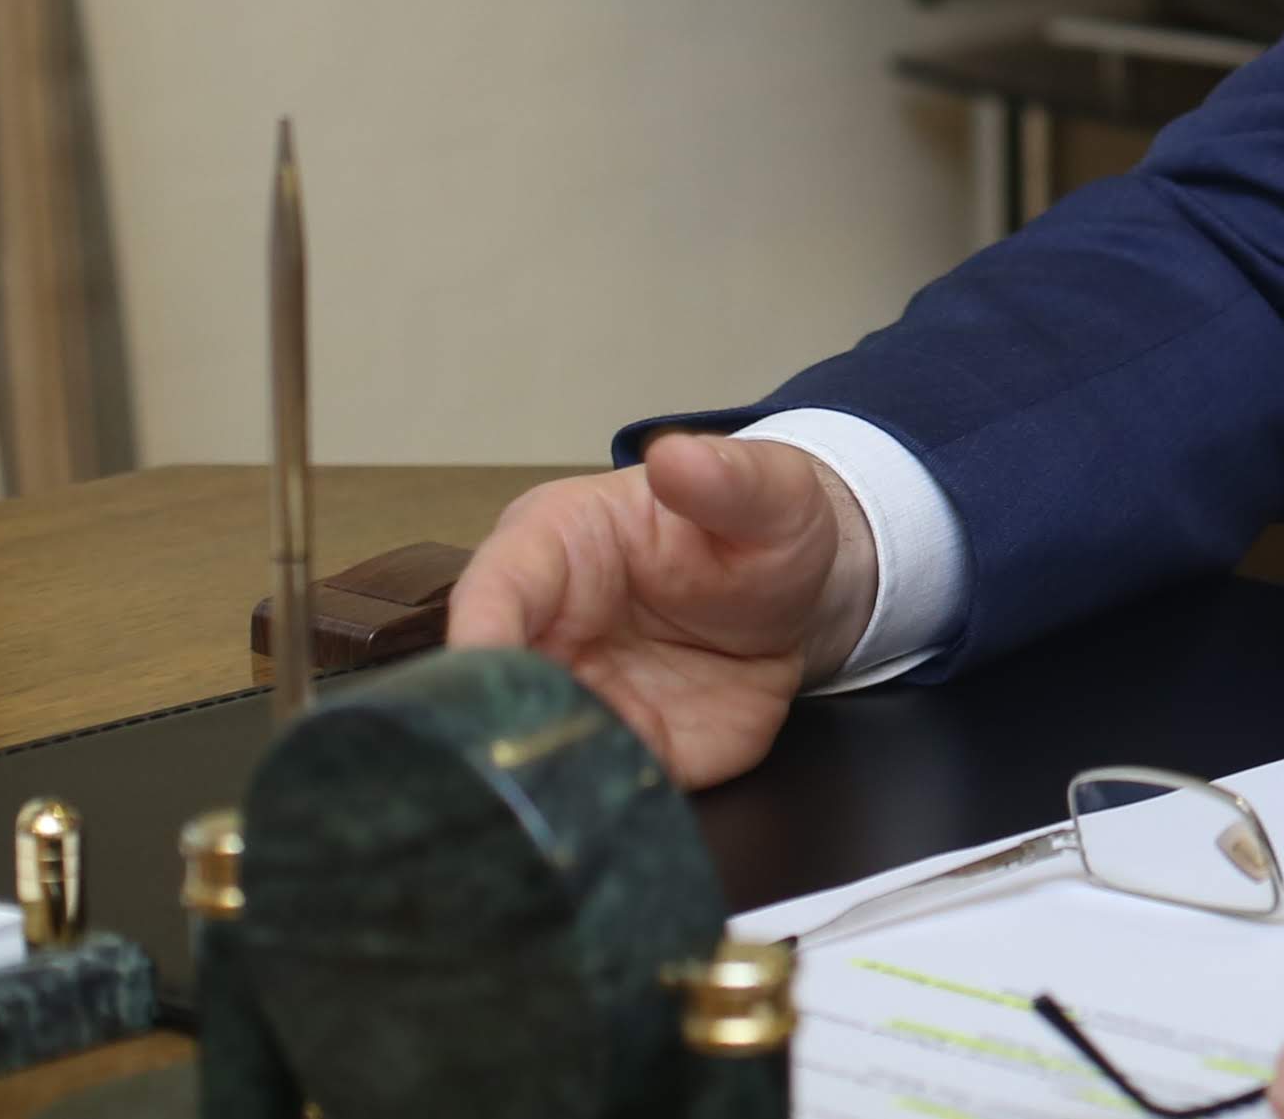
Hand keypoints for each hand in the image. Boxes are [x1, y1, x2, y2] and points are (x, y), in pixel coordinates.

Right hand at [446, 432, 878, 789]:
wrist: (803, 598)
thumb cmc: (762, 527)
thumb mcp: (770, 491)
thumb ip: (728, 478)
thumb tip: (679, 456)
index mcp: (557, 547)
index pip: (494, 588)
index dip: (480, 629)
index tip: (480, 665)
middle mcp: (548, 631)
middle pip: (490, 688)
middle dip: (497, 727)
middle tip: (521, 758)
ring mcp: (580, 700)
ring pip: (532, 753)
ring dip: (543, 783)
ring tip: (567, 799)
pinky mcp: (623, 754)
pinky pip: (592, 796)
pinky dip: (594, 814)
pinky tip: (606, 827)